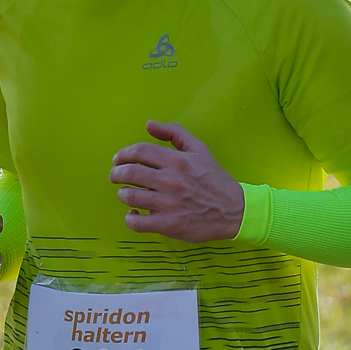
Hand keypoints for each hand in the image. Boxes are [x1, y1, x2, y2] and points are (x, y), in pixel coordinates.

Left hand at [110, 121, 243, 241]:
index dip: (123, 154)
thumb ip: (173, 132)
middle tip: (115, 177)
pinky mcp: (168, 224)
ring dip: (122, 194)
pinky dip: (130, 218)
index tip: (118, 160)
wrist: (235, 210)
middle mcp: (170, 180)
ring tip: (126, 194)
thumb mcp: (199, 148)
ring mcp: (168, 204)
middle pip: (129, 173)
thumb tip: (149, 124)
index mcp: (176, 160)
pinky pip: (137, 223)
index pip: (138, 151)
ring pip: (129, 196)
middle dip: (116, 174)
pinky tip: (134, 215)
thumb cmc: (215, 179)